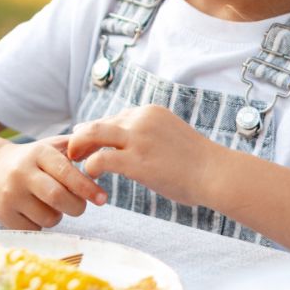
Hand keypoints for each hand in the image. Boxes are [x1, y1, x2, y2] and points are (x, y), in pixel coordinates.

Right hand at [0, 135, 106, 229]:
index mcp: (37, 153)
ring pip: (48, 217)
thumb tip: (104, 154)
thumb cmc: (33, 161)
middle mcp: (20, 172)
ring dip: (58, 215)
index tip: (102, 198)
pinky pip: (35, 228)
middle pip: (57, 197)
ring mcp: (9, 195)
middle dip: (77, 206)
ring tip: (51, 205)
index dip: (87, 187)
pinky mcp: (3, 215)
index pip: (66, 172)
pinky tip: (35, 212)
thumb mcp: (52, 147)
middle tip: (80, 206)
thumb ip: (78, 148)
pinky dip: (42, 224)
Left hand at [67, 105, 217, 206]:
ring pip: (92, 135)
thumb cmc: (197, 162)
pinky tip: (91, 177)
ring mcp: (137, 139)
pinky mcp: (135, 161)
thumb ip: (149, 134)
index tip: (90, 145)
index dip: (99, 133)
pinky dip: (90, 168)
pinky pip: (100, 160)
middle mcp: (140, 119)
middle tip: (73, 152)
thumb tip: (132, 146)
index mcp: (149, 112)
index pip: (114, 118)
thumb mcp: (170, 134)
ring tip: (74, 162)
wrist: (216, 173)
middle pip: (97, 123)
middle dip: (81, 137)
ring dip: (78, 148)